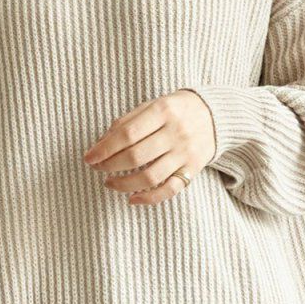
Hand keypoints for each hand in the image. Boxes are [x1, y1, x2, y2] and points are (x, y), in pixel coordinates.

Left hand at [82, 88, 215, 205]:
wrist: (216, 115)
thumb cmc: (176, 109)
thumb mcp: (153, 105)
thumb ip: (127, 121)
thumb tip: (100, 144)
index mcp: (163, 111)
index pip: (127, 134)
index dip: (104, 148)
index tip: (88, 157)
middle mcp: (175, 132)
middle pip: (135, 156)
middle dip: (110, 166)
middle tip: (97, 169)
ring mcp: (185, 153)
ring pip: (150, 176)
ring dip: (124, 184)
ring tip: (109, 183)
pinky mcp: (193, 169)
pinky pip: (169, 190)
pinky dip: (149, 198)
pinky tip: (132, 198)